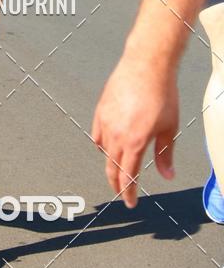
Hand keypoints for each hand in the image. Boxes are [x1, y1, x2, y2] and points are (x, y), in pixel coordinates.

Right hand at [91, 53, 177, 207]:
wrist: (146, 65)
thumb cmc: (161, 93)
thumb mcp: (170, 128)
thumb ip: (166, 154)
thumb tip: (167, 175)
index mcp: (134, 142)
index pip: (128, 176)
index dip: (129, 192)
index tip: (130, 202)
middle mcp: (116, 134)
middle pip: (112, 167)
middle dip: (116, 184)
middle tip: (121, 192)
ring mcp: (105, 121)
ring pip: (103, 151)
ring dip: (110, 164)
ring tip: (117, 170)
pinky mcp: (100, 109)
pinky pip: (97, 133)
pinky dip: (101, 143)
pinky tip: (107, 145)